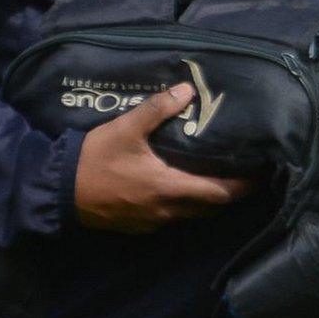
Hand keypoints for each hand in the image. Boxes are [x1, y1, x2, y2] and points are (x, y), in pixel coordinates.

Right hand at [74, 83, 252, 233]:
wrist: (57, 191)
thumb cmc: (95, 158)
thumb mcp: (126, 129)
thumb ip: (157, 110)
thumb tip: (187, 91)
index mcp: (169, 188)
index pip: (218, 193)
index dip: (242, 186)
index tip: (261, 174)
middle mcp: (166, 211)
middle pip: (209, 207)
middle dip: (230, 193)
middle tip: (245, 175)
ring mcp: (151, 222)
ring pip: (191, 214)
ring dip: (207, 200)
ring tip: (219, 179)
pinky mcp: (137, 226)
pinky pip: (171, 218)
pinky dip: (184, 206)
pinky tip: (183, 188)